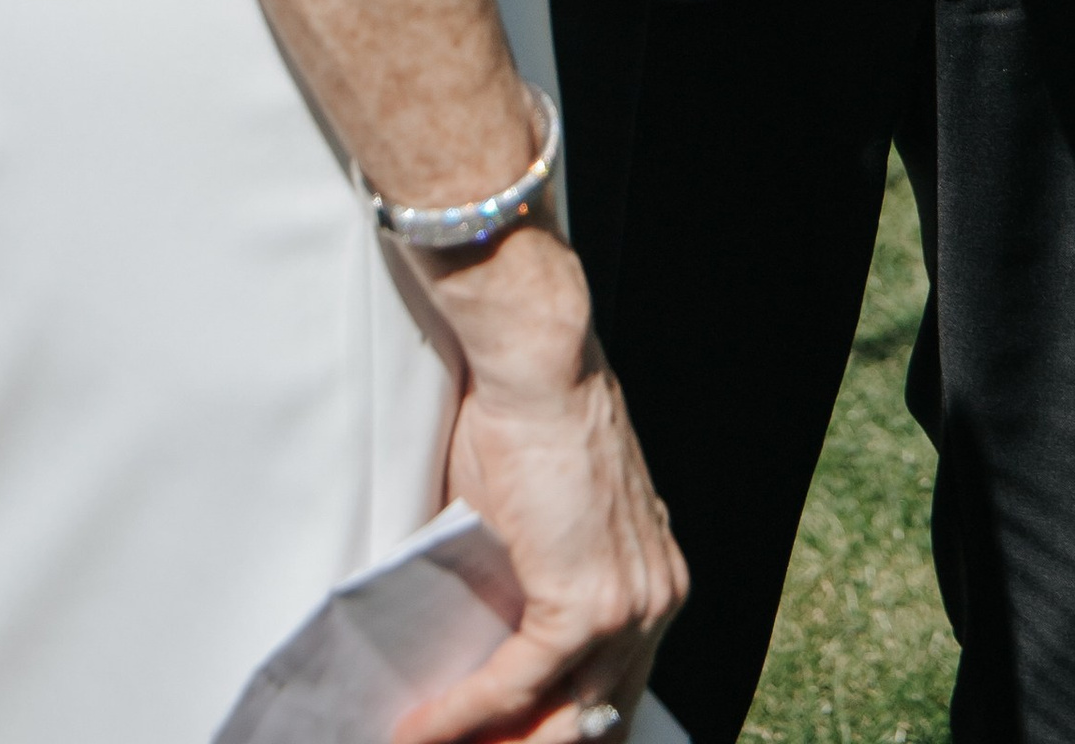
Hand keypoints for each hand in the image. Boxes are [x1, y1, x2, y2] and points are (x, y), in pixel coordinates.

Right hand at [393, 226, 685, 743]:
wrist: (538, 368)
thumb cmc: (530, 424)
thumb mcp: (549, 522)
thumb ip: (538, 586)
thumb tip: (485, 638)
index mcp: (655, 582)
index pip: (617, 693)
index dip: (563, 732)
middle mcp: (657, 602)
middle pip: (593, 720)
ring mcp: (627, 607)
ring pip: (554, 717)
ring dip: (484, 742)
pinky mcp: (581, 604)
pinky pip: (515, 685)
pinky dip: (461, 715)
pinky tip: (417, 731)